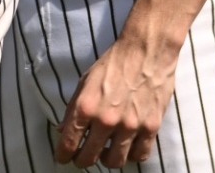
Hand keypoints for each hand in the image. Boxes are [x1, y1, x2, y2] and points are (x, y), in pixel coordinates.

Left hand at [55, 33, 177, 167]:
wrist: (146, 52)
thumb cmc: (113, 64)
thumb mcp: (85, 82)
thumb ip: (73, 108)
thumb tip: (63, 130)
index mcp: (85, 107)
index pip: (69, 142)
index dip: (63, 155)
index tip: (63, 159)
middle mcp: (106, 120)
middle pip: (90, 157)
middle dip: (82, 161)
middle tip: (82, 159)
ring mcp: (130, 126)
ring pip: (115, 161)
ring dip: (107, 160)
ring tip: (106, 153)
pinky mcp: (151, 127)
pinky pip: (140, 155)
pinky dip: (132, 156)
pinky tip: (128, 148)